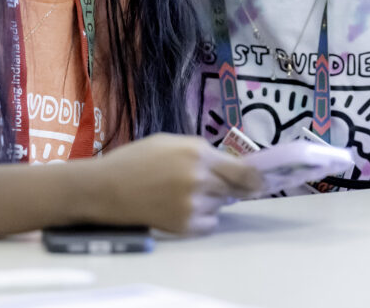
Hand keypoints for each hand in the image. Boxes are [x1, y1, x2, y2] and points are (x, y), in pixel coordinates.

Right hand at [92, 134, 262, 234]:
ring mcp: (192, 204)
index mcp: (197, 152)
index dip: (256, 178)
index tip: (264, 181)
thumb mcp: (171, 142)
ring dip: (211, 201)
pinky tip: (177, 206)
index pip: (243, 171)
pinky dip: (201, 217)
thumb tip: (232, 167)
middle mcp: (199, 178)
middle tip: (205, 183)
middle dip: (227, 187)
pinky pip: (208, 223)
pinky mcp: (184, 225)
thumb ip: (202, 152)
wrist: (105, 188)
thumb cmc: (136, 160)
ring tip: (180, 192)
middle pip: (234, 189)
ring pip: (220, 206)